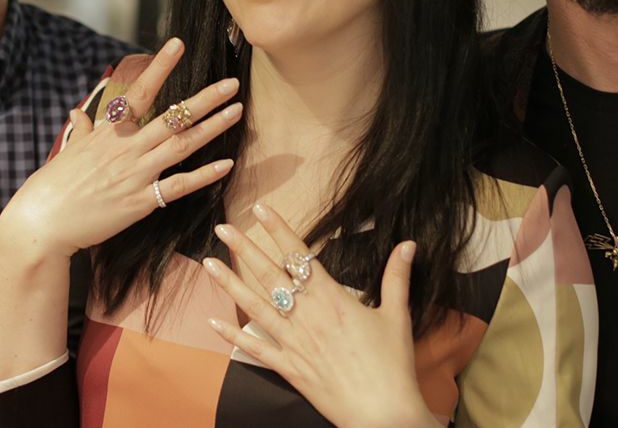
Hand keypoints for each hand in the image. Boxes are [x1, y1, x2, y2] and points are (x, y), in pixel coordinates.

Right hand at [0, 38, 241, 259]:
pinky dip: (204, 175)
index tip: (178, 44)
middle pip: (172, 116)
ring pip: (181, 145)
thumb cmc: (53, 186)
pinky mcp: (140, 201)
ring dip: (212, 128)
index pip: (139, 91)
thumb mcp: (69, 151)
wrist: (42, 223)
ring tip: (236, 112)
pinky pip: (178, 185)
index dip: (160, 66)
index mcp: (108, 131)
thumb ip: (82, 130)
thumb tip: (77, 113)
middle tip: (232, 83)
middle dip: (205, 98)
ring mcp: (135, 173)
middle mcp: (125, 147)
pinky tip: (226, 164)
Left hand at [204, 205, 436, 427]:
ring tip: (209, 264)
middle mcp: (307, 317)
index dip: (279, 230)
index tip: (261, 210)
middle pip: (270, 276)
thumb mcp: (397, 316)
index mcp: (333, 300)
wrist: (382, 413)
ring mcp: (294, 343)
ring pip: (255, 307)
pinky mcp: (288, 367)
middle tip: (223, 228)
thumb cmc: (392, 365)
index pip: (300, 257)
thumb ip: (397, 277)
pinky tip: (213, 322)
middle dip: (245, 249)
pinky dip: (232, 336)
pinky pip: (255, 349)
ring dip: (230, 284)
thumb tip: (408, 244)